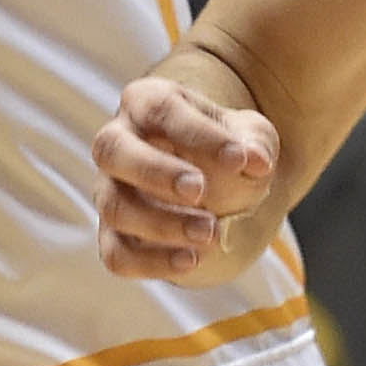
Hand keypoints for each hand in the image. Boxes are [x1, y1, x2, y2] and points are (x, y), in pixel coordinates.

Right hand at [92, 72, 279, 278]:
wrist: (226, 188)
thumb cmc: (229, 149)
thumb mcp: (251, 136)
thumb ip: (255, 143)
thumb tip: (255, 161)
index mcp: (147, 103)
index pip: (161, 110)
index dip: (199, 136)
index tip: (239, 159)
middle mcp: (118, 142)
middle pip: (111, 151)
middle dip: (156, 173)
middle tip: (200, 191)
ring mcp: (110, 190)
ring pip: (114, 207)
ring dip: (160, 224)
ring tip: (209, 234)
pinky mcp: (114, 234)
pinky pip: (117, 253)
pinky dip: (151, 263)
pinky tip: (191, 261)